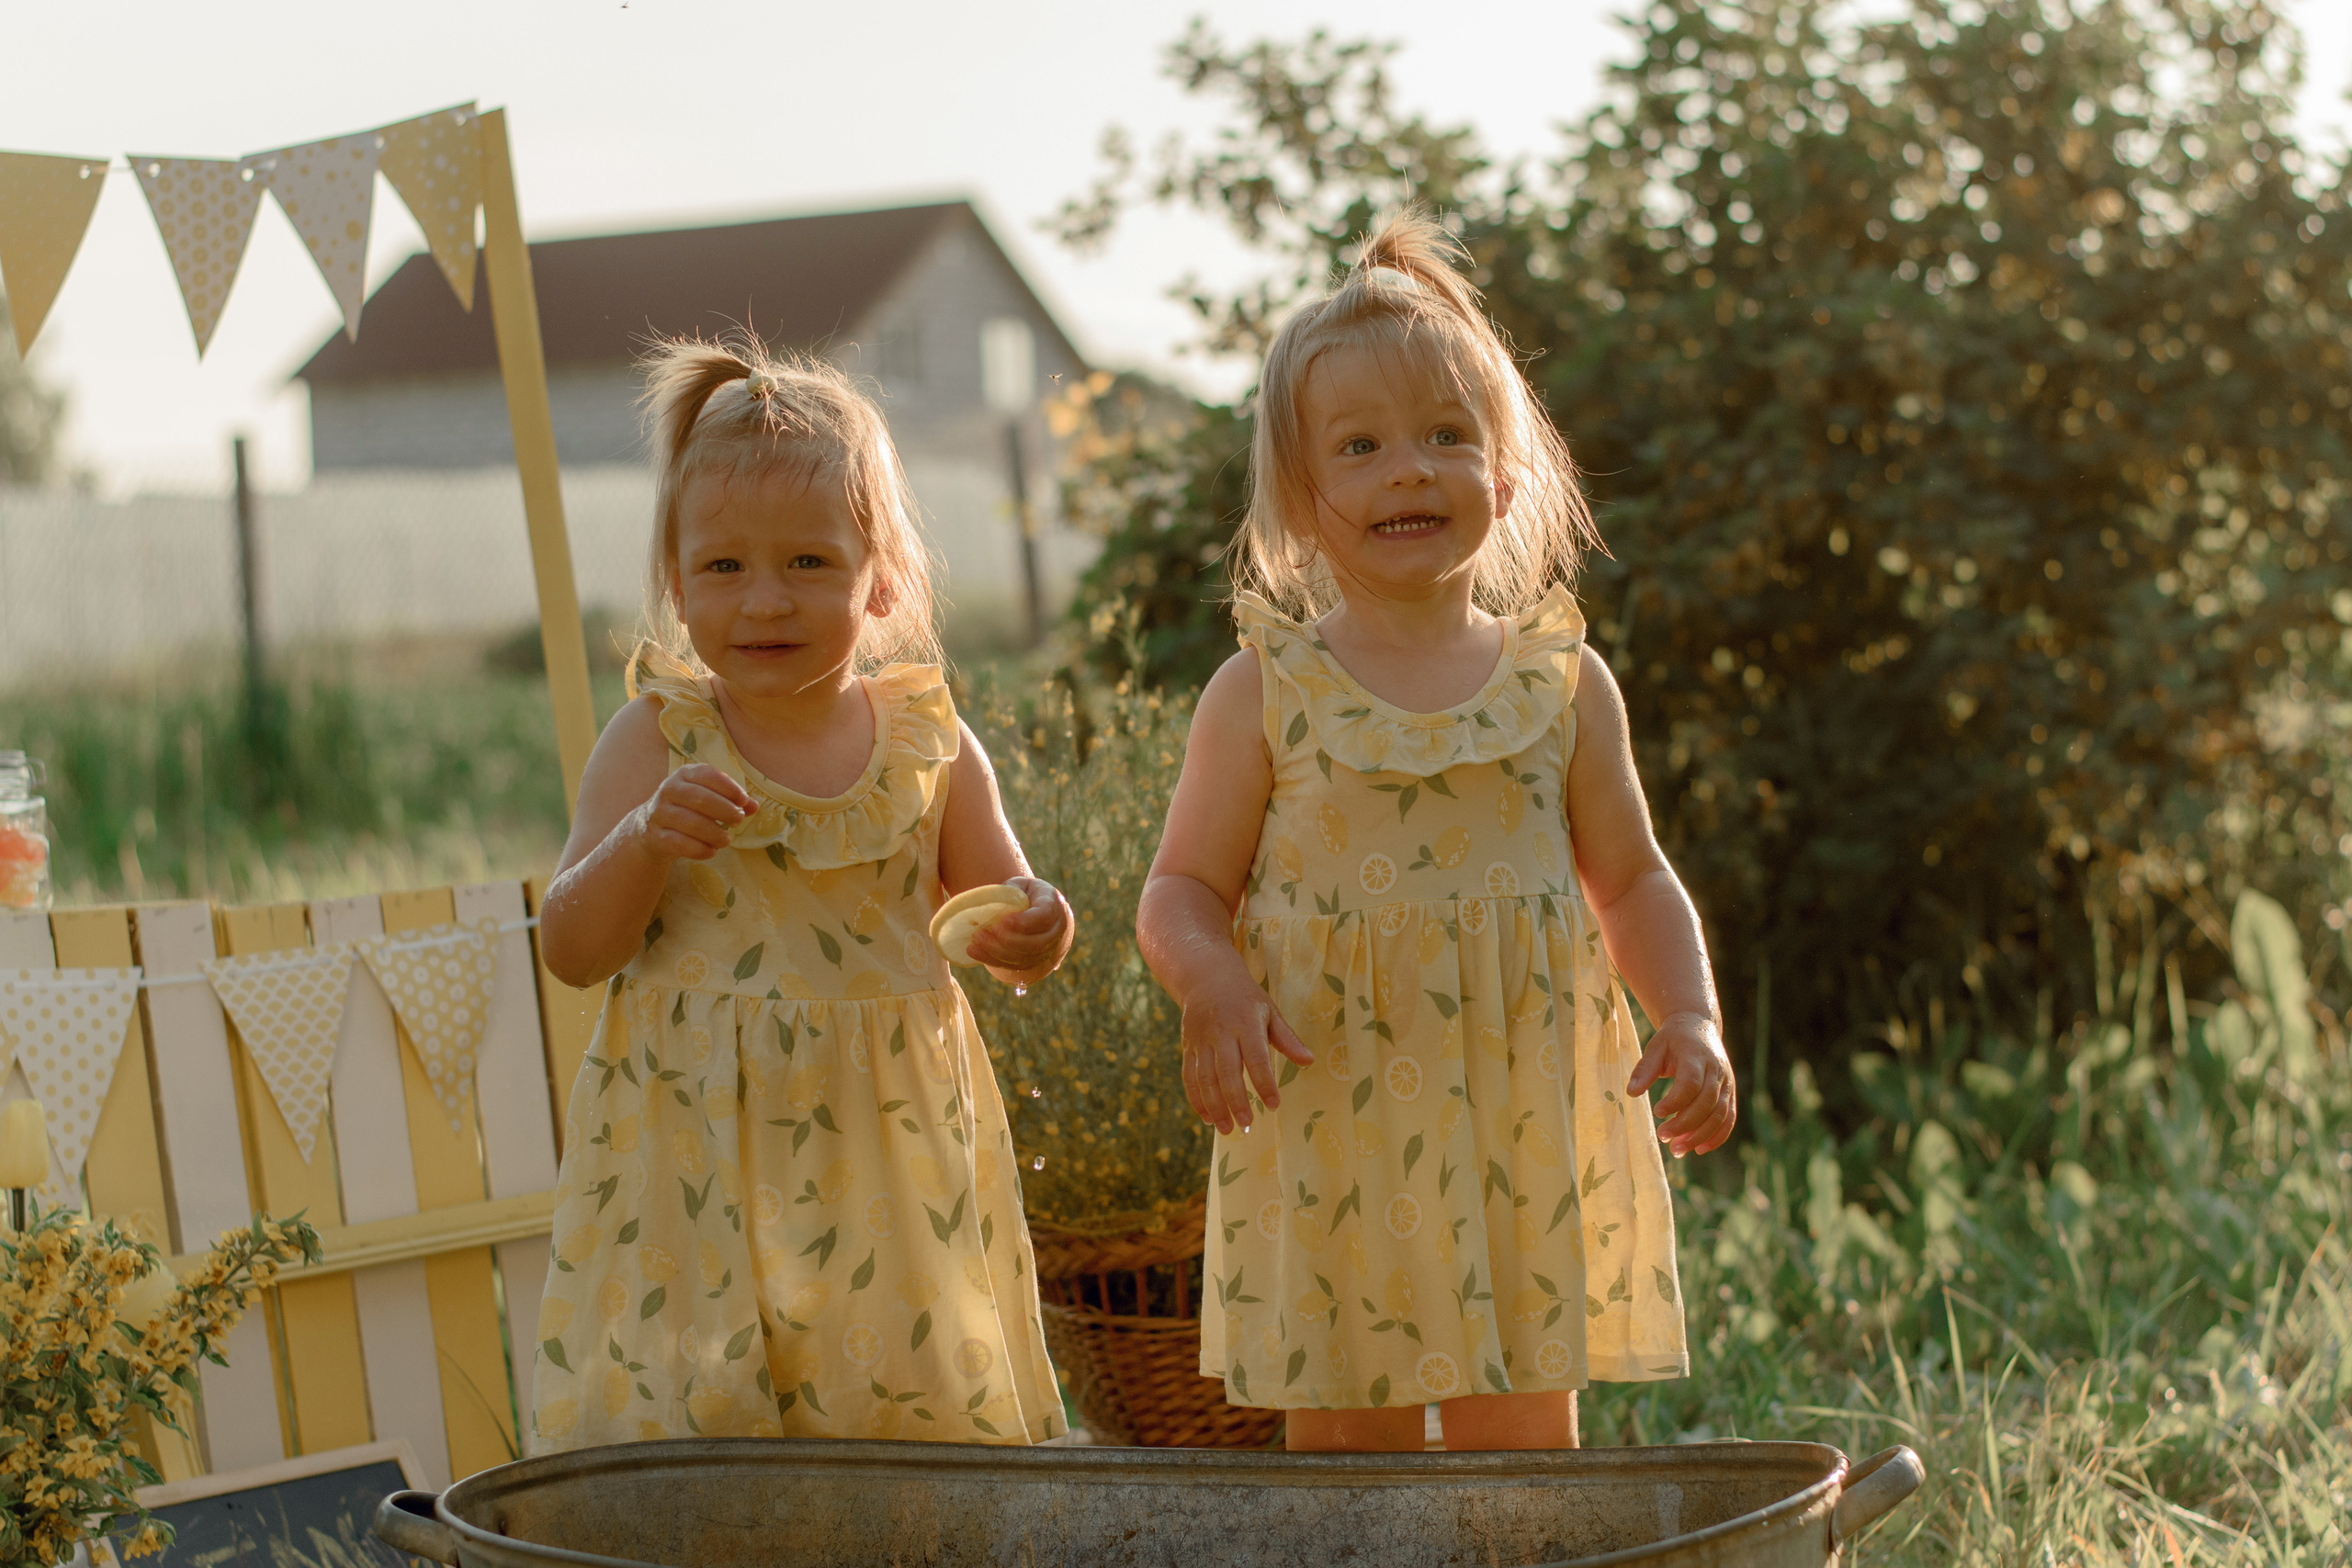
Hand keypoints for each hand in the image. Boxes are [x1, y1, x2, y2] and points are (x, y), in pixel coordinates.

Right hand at [628, 764, 753, 862]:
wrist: (651, 827)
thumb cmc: (689, 808)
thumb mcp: (709, 798)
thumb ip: (732, 800)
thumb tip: (753, 806)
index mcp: (684, 774)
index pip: (707, 775)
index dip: (729, 787)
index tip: (744, 801)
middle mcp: (669, 789)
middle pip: (699, 798)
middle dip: (724, 810)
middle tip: (738, 820)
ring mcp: (659, 812)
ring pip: (690, 822)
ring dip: (714, 833)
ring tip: (727, 840)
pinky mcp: (655, 835)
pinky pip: (679, 843)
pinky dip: (699, 849)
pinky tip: (711, 851)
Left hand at [964, 876, 1072, 981]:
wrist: (1036, 910)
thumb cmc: (1025, 894)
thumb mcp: (1020, 885)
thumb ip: (1010, 892)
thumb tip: (994, 902)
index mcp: (1052, 906)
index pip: (1044, 917)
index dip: (1025, 921)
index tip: (1004, 920)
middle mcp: (1054, 931)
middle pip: (1036, 944)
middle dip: (1009, 940)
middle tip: (988, 930)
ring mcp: (1045, 950)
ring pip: (1024, 958)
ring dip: (997, 951)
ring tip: (977, 939)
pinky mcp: (1032, 962)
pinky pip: (1013, 966)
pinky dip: (992, 960)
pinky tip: (974, 951)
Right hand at [1180, 973, 1314, 1134]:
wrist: (1206, 977)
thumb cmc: (1245, 998)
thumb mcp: (1269, 1011)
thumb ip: (1287, 1039)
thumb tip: (1309, 1061)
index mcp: (1245, 1023)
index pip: (1256, 1057)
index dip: (1264, 1083)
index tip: (1274, 1105)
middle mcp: (1221, 1032)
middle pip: (1227, 1071)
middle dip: (1236, 1101)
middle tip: (1247, 1126)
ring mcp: (1201, 1040)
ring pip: (1205, 1078)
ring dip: (1215, 1106)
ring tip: (1227, 1129)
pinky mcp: (1188, 1046)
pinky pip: (1189, 1076)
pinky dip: (1196, 1099)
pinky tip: (1206, 1118)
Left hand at [1627, 1011, 1735, 1157]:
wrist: (1699, 1027)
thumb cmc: (1673, 1039)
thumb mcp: (1655, 1047)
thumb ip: (1644, 1069)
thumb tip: (1631, 1093)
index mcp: (1697, 1056)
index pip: (1691, 1083)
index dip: (1676, 1102)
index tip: (1657, 1112)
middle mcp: (1717, 1070)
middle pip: (1707, 1103)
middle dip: (1686, 1124)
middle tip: (1663, 1137)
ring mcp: (1727, 1083)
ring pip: (1719, 1114)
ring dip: (1699, 1136)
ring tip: (1677, 1150)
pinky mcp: (1730, 1094)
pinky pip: (1728, 1118)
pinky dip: (1717, 1136)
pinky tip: (1699, 1149)